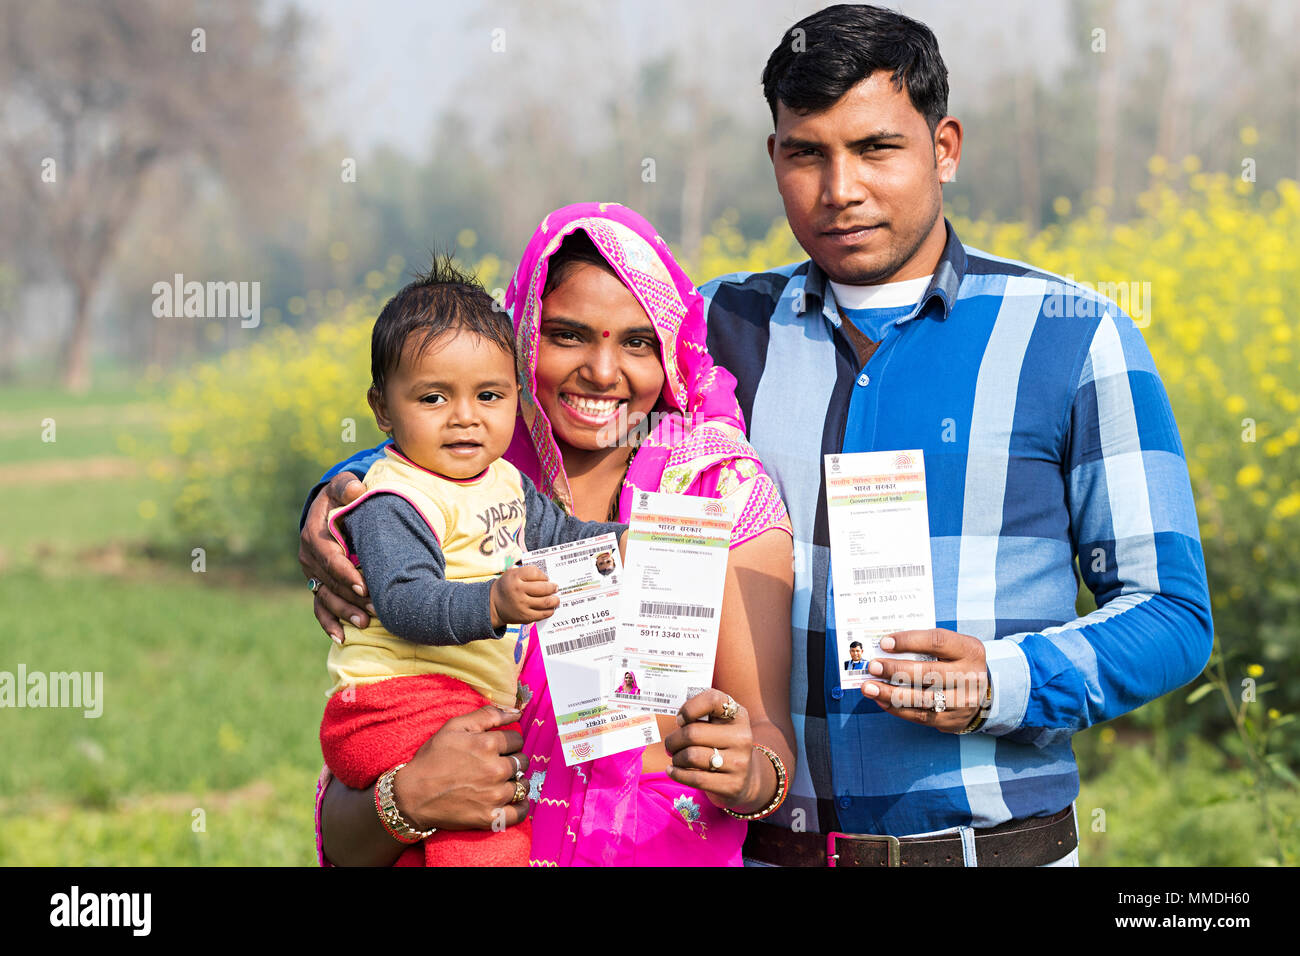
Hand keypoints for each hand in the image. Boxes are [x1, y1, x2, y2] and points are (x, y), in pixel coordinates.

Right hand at [299, 471, 371, 642]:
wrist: (330, 509)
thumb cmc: (342, 496)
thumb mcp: (343, 486)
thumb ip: (347, 486)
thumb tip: (355, 490)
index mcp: (313, 535)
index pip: (329, 558)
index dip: (346, 573)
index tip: (364, 585)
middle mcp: (309, 559)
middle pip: (330, 583)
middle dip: (353, 597)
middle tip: (377, 608)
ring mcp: (312, 575)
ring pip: (326, 598)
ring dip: (345, 612)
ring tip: (365, 624)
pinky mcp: (318, 585)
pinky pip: (320, 608)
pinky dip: (329, 623)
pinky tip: (341, 638)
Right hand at [390, 705, 528, 831]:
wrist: (412, 796)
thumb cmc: (432, 759)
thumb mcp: (454, 727)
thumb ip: (488, 715)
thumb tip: (517, 711)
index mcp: (488, 744)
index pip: (517, 739)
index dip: (507, 741)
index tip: (497, 747)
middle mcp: (495, 769)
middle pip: (523, 761)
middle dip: (513, 760)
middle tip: (496, 764)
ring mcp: (494, 795)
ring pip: (523, 785)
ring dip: (515, 782)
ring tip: (500, 782)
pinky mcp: (490, 817)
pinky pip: (520, 812)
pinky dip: (520, 806)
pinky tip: (512, 800)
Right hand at [489, 565, 558, 628]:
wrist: (493, 605)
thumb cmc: (507, 586)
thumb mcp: (512, 573)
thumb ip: (527, 572)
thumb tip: (547, 577)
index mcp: (514, 577)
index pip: (535, 573)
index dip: (543, 575)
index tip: (546, 578)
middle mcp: (518, 591)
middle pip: (543, 588)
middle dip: (553, 587)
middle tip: (555, 587)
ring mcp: (522, 605)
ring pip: (546, 602)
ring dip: (555, 600)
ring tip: (556, 599)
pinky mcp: (525, 617)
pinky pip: (543, 614)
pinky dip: (550, 610)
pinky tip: (550, 608)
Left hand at [664, 689, 765, 810]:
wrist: (746, 777)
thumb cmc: (722, 744)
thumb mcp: (720, 723)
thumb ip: (701, 715)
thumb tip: (679, 721)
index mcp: (737, 715)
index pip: (712, 700)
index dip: (689, 708)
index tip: (680, 719)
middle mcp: (742, 737)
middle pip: (692, 733)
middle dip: (673, 740)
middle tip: (670, 745)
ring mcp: (739, 762)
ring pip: (691, 756)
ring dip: (676, 758)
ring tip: (676, 758)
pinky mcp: (732, 785)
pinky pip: (695, 778)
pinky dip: (677, 774)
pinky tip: (672, 771)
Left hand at [861, 628, 988, 732]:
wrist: (981, 692)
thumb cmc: (956, 662)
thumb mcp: (951, 647)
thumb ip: (925, 644)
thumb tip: (885, 646)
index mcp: (969, 650)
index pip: (937, 641)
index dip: (909, 641)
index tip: (885, 643)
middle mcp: (971, 676)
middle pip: (928, 673)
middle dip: (896, 670)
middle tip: (873, 666)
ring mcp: (963, 701)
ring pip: (922, 699)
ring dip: (891, 694)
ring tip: (869, 687)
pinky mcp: (953, 720)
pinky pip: (921, 716)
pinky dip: (897, 709)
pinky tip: (881, 700)